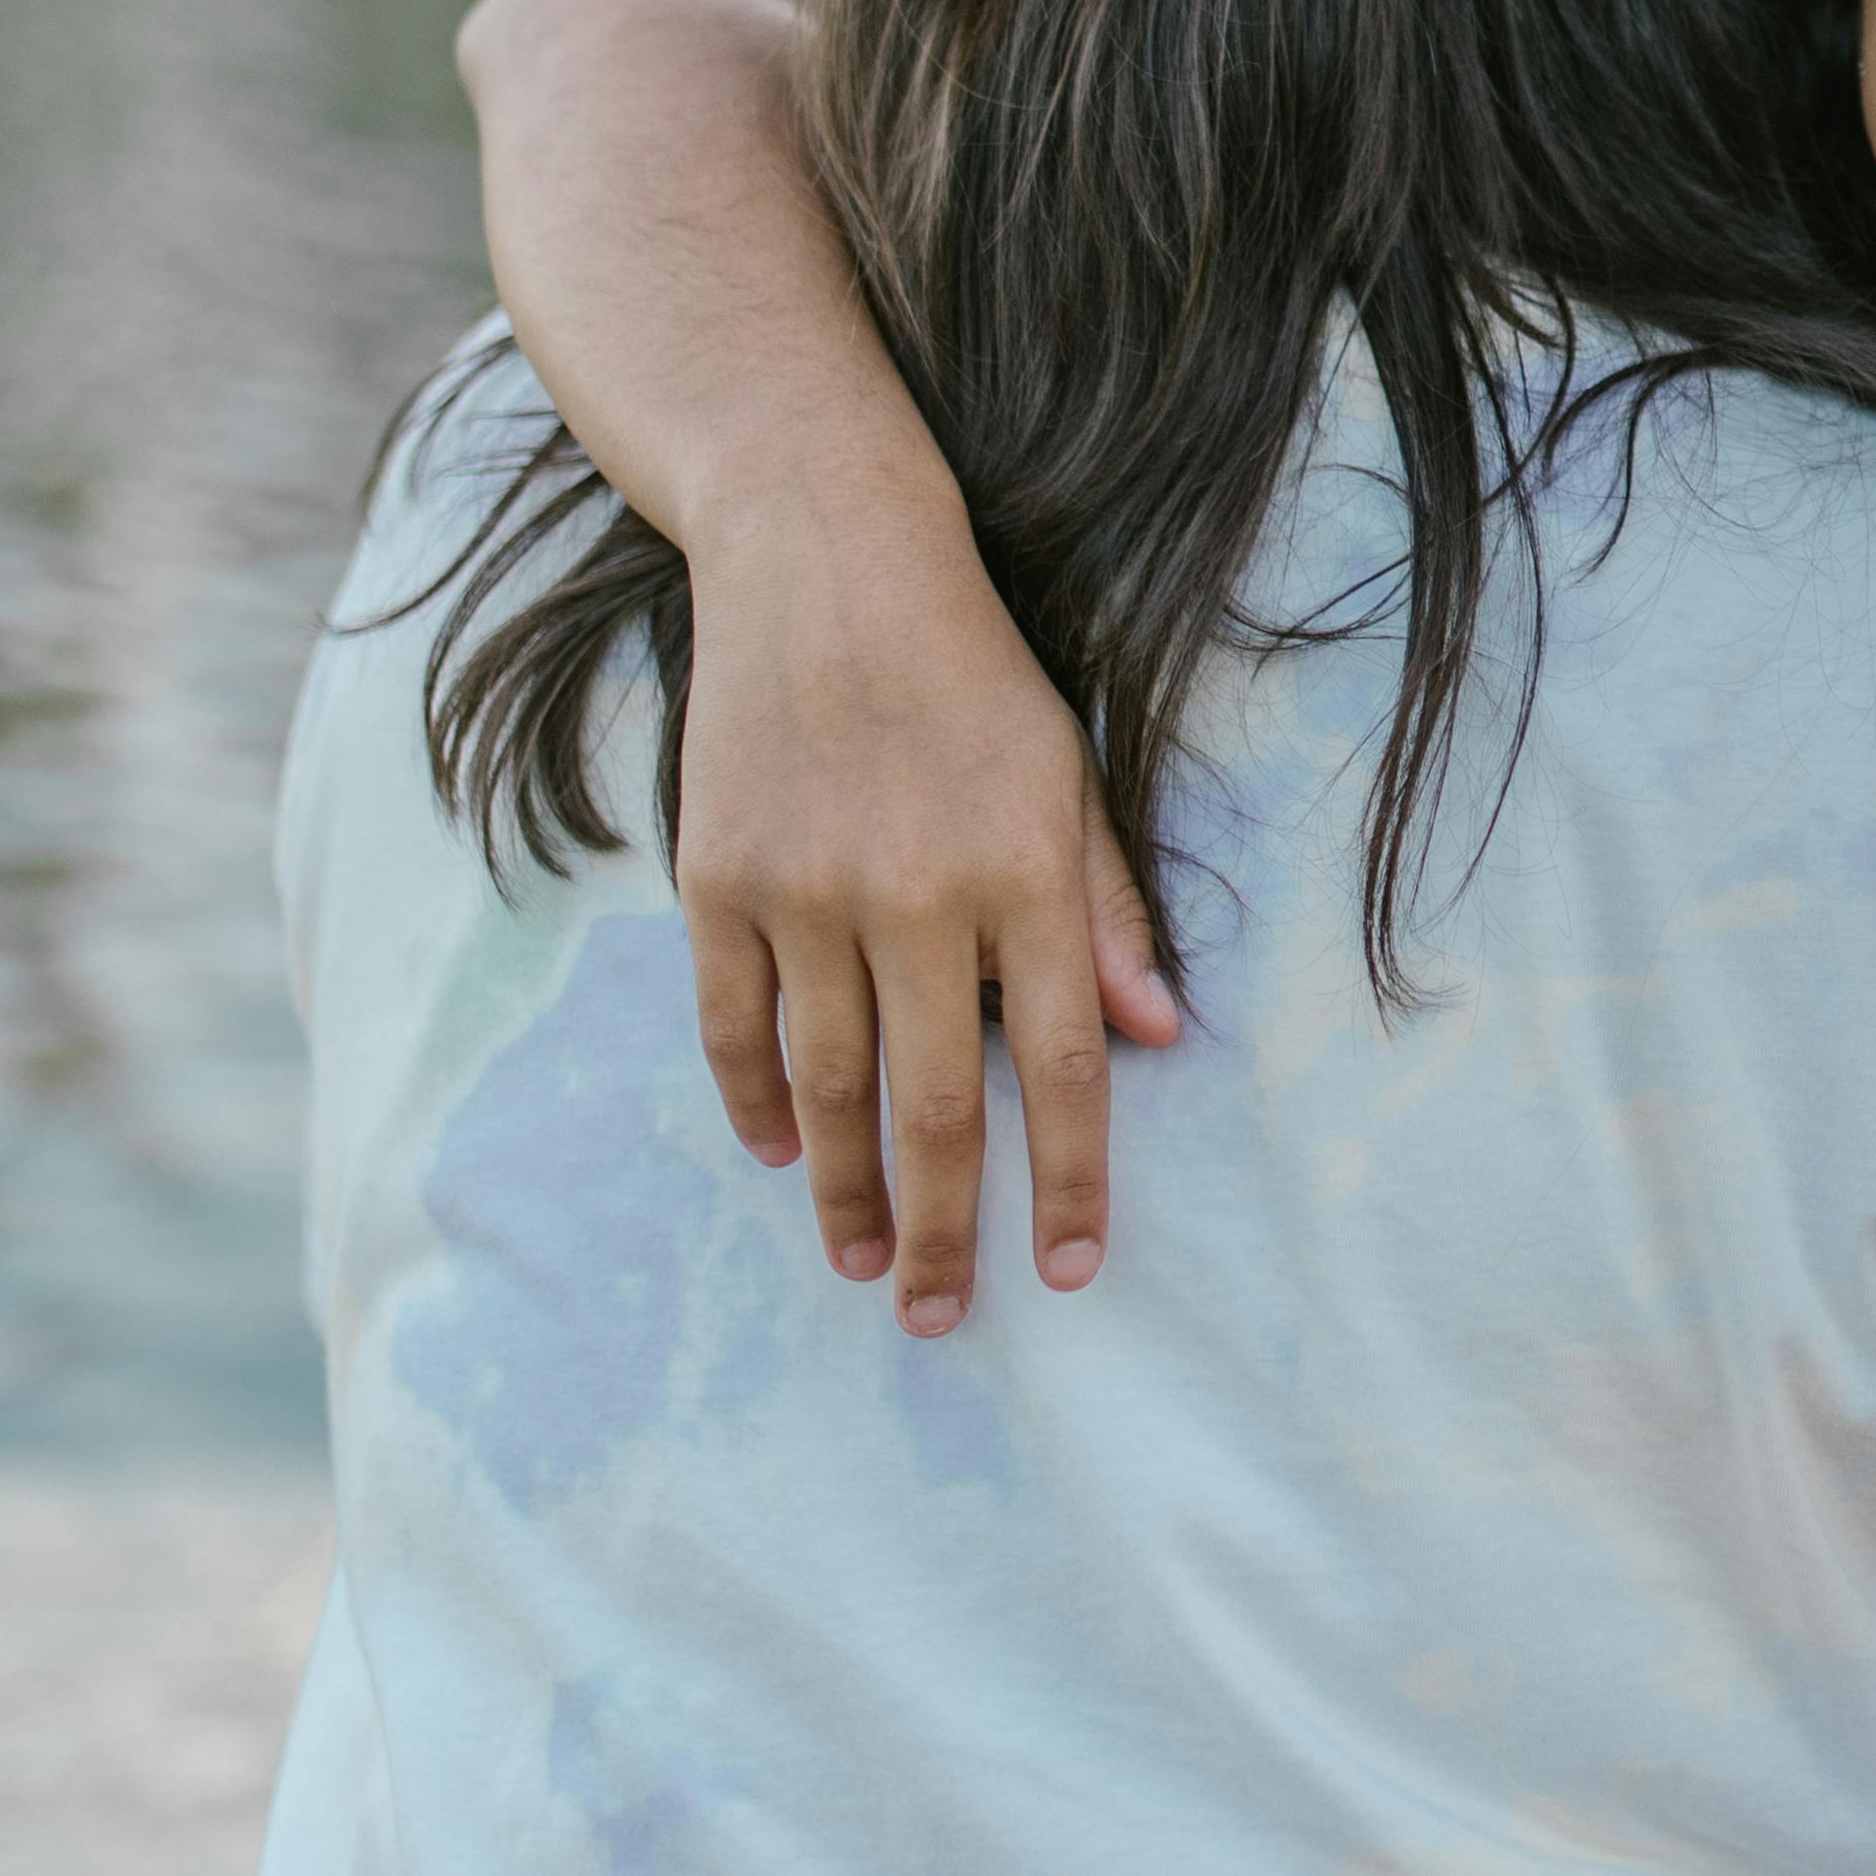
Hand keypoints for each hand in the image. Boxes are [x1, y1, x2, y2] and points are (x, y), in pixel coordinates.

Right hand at [669, 495, 1180, 1332]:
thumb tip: (1156, 1039)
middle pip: (930, 1106)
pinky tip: (780, 1154)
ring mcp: (806, 890)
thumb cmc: (972, 673)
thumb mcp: (1068, 773)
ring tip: (863, 1263)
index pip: (1059, 1064)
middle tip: (939, 1317)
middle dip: (941, 1228)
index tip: (1066, 1268)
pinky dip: (756, 1101)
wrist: (824, 558)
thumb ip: (1106, 910)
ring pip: (827, 1086)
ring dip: (844, 1192)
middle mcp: (916, 894)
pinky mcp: (719, 877)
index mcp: (1024, 871)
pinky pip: (734, 1025)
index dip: (1066, 1177)